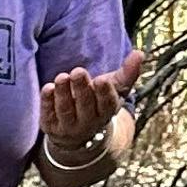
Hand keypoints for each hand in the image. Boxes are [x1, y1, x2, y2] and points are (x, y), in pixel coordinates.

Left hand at [39, 48, 141, 164]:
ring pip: (65, 110)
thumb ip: (128, 72)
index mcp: (106, 111)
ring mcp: (68, 126)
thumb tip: (140, 53)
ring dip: (63, 94)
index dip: (104, 93)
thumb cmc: (99, 101)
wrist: (78, 133)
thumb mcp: (115, 88)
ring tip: (61, 77)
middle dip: (81, 89)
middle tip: (78, 71)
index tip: (101, 80)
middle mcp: (88, 122)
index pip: (107, 104)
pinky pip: (48, 115)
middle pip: (85, 105)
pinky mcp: (50, 126)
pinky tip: (47, 88)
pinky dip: (47, 102)